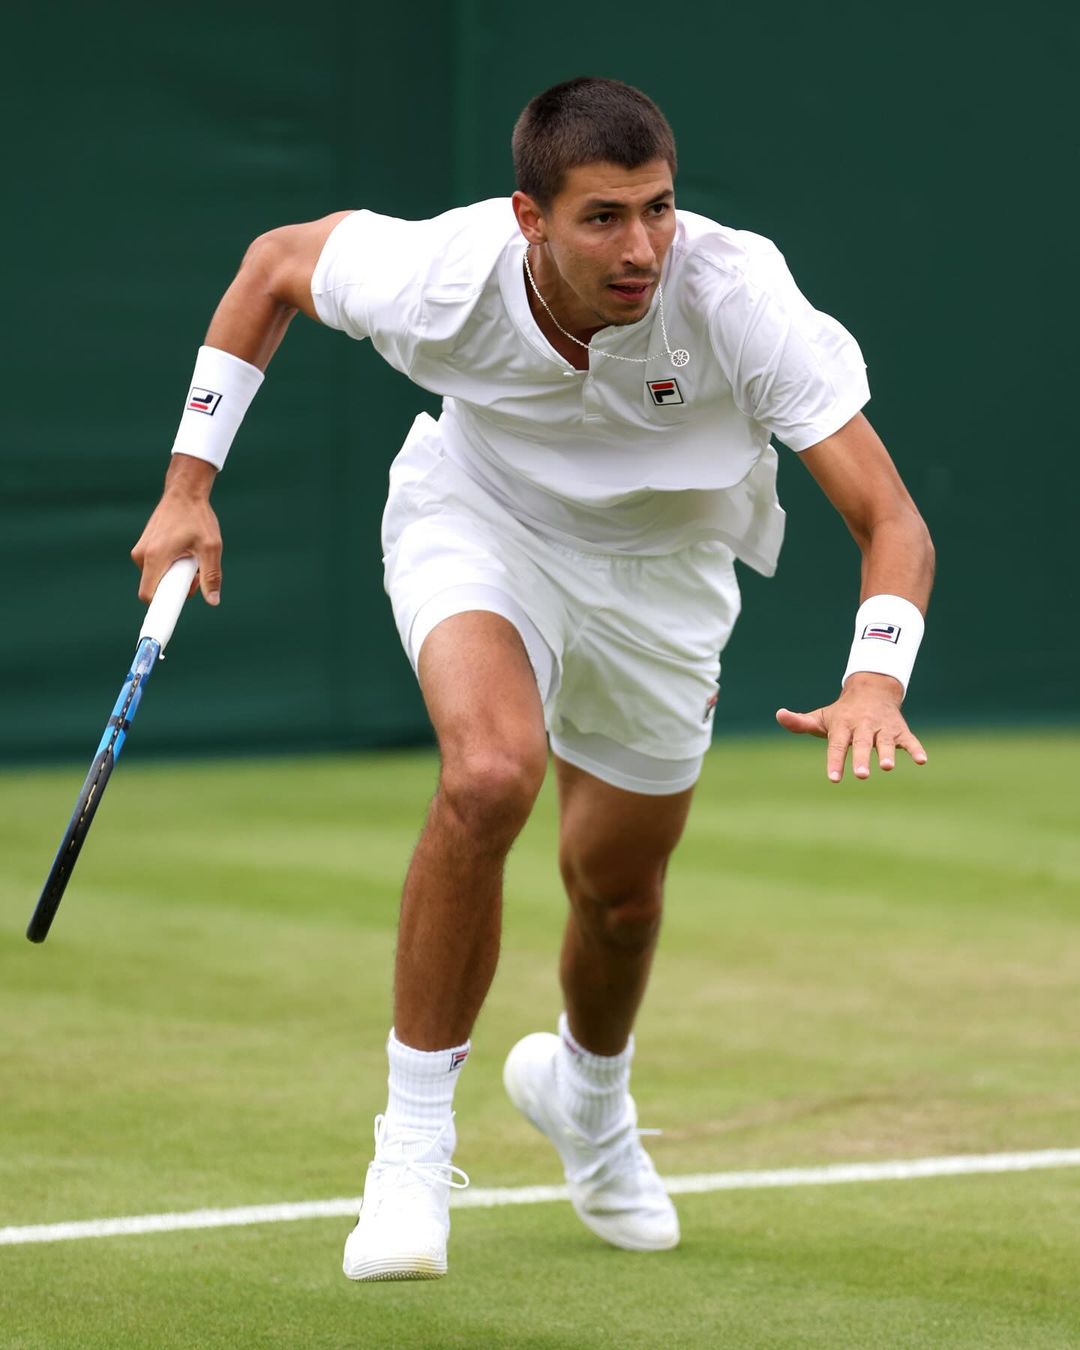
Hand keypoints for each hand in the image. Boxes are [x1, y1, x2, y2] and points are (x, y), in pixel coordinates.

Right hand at [131, 455, 221, 605]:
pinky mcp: (143, 547)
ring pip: (156, 578)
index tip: (168, 618)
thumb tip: (213, 601)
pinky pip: (155, 568)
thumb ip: (211, 575)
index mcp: (156, 557)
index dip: (158, 609)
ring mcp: (140, 551)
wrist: (184, 492)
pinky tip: (183, 553)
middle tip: (194, 574)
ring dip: (174, 577)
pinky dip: (169, 567)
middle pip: (155, 588)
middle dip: (175, 589)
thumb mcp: (211, 547)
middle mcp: (142, 555)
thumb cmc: (198, 518)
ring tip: (191, 558)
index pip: (149, 595)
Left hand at [776, 673, 927, 782]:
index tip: (834, 778)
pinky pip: (909, 740)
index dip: (835, 761)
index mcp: (842, 725)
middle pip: (861, 744)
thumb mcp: (821, 717)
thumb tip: (778, 714)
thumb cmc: (842, 712)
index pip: (837, 745)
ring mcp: (883, 727)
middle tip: (860, 775)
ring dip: (886, 753)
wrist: (872, 689)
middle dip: (861, 758)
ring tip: (887, 767)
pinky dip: (915, 748)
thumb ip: (800, 722)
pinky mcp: (900, 730)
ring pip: (885, 741)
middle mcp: (863, 726)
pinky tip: (922, 760)